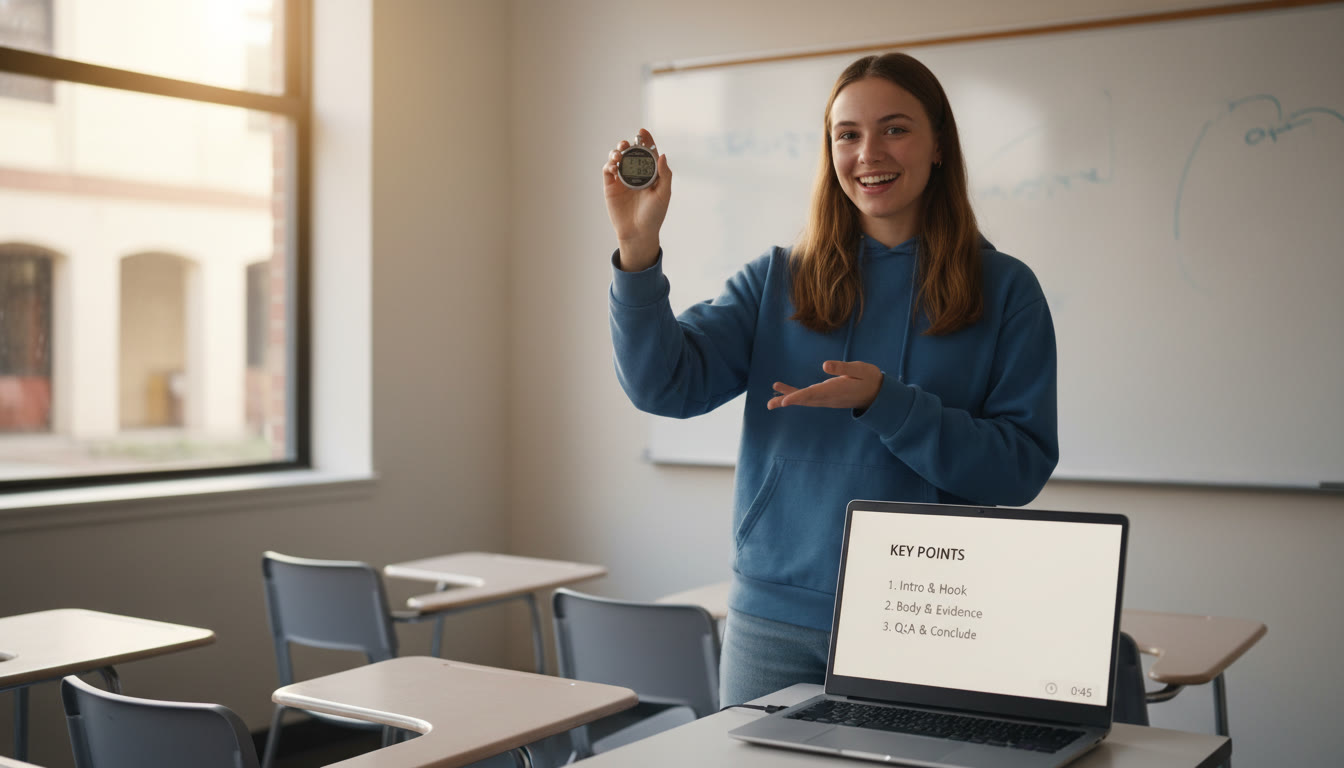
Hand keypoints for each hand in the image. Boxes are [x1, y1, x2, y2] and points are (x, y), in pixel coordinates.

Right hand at [602, 128, 671, 270]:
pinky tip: (613, 166)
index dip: (645, 140)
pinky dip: (609, 165)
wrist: (639, 233)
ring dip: (616, 152)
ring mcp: (622, 179)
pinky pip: (608, 170)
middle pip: (630, 152)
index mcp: (650, 173)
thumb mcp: (664, 194)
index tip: (642, 131)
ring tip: (618, 154)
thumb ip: (665, 175)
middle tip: (626, 144)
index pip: (647, 152)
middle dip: (627, 144)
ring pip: (617, 158)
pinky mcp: (610, 186)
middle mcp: (635, 173)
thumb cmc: (654, 215)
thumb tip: (662, 155)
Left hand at [768, 361, 883, 410]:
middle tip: (770, 404)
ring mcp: (827, 399)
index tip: (785, 401)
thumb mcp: (860, 369)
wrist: (878, 394)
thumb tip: (825, 365)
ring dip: (787, 399)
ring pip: (804, 400)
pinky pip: (808, 398)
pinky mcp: (826, 397)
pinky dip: (796, 396)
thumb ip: (843, 368)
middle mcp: (828, 397)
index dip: (798, 397)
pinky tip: (785, 393)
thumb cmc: (869, 378)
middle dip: (787, 401)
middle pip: (804, 400)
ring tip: (771, 401)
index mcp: (835, 389)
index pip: (813, 394)